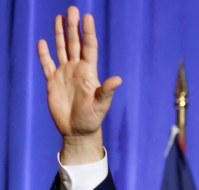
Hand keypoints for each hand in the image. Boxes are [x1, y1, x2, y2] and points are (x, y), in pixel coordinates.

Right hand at [37, 6, 120, 163]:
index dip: (87, 32)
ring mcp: (64, 74)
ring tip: (59, 18)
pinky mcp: (53, 82)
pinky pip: (47, 64)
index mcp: (89, 73)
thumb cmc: (92, 119)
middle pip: (74, 43)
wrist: (78, 131)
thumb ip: (107, 91)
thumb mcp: (101, 105)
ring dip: (60, 34)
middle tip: (72, 9)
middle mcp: (77, 70)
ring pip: (62, 49)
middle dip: (73, 26)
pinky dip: (44, 54)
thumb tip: (118, 79)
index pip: (89, 47)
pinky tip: (42, 42)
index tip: (87, 17)